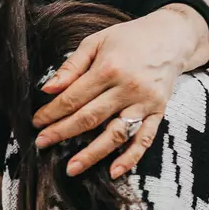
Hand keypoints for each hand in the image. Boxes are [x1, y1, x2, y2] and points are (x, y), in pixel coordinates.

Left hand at [31, 5, 208, 178]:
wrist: (171, 36)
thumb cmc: (128, 38)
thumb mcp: (96, 42)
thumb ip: (71, 66)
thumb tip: (48, 89)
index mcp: (109, 69)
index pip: (73, 98)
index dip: (52, 112)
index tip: (36, 122)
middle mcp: (128, 88)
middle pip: (89, 118)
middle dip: (62, 133)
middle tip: (41, 144)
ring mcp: (145, 103)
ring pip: (115, 134)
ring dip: (92, 154)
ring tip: (71, 168)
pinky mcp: (158, 113)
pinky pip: (144, 140)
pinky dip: (130, 158)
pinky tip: (114, 172)